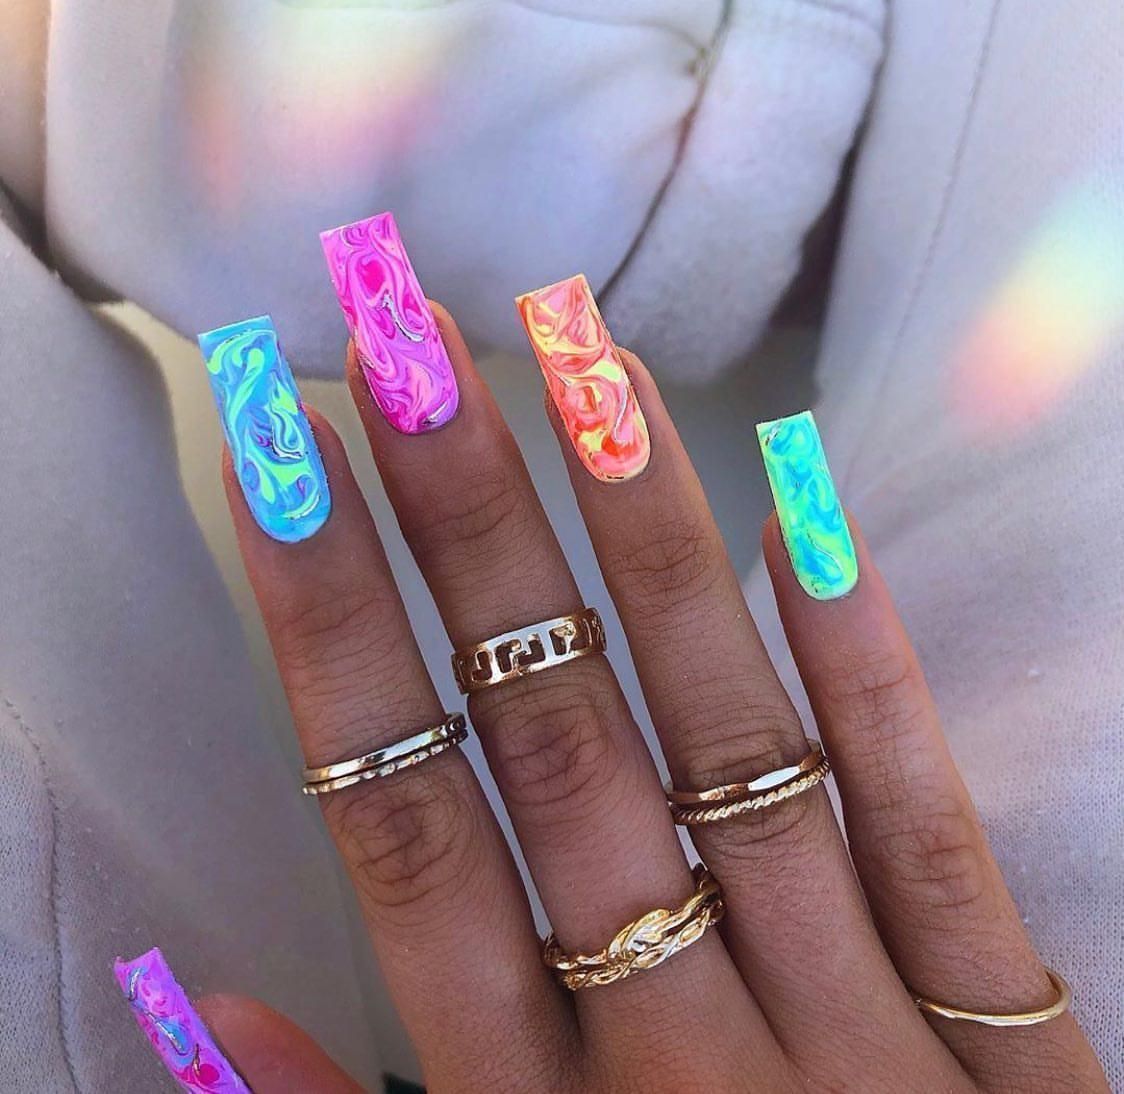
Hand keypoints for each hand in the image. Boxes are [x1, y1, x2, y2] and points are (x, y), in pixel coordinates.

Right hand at [201, 304, 1106, 1092]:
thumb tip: (198, 1010)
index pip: (403, 829)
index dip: (328, 632)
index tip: (275, 464)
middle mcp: (686, 1057)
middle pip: (554, 746)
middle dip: (467, 530)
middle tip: (410, 348)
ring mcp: (861, 1040)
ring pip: (733, 743)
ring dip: (650, 540)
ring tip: (586, 358)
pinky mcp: (1007, 1048)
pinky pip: (930, 828)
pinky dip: (868, 667)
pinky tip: (812, 508)